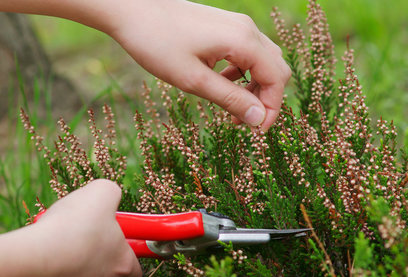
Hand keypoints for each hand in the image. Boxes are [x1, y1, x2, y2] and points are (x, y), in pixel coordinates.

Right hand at [26, 180, 141, 276]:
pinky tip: (42, 259)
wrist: (33, 256)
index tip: (113, 240)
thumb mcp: (102, 192)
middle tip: (80, 237)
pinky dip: (50, 275)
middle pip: (106, 275)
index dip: (126, 254)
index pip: (135, 270)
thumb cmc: (73, 225)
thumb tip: (110, 197)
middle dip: (95, 258)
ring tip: (58, 245)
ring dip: (73, 267)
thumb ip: (112, 194)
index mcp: (123, 264)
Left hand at [104, 0, 290, 129]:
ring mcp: (236, 25)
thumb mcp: (193, 79)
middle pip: (275, 69)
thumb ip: (230, 99)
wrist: (131, 8)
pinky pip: (246, 53)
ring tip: (230, 107)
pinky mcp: (224, 27)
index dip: (271, 109)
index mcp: (243, 40)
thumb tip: (259, 119)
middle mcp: (246, 29)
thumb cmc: (157, 43)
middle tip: (242, 122)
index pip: (276, 79)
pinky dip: (241, 74)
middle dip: (264, 99)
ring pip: (262, 62)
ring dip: (253, 87)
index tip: (255, 132)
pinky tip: (219, 83)